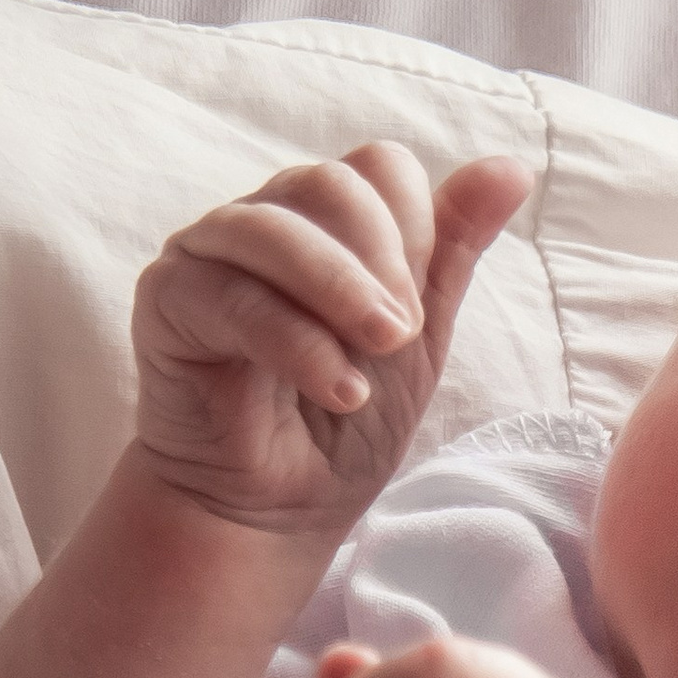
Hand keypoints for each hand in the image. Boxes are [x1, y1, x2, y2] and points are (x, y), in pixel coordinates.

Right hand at [131, 143, 530, 536]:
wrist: (273, 510)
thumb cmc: (341, 420)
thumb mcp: (419, 336)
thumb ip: (453, 251)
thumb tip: (512, 168)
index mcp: (326, 219)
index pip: (379, 167)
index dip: (414, 231)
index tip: (420, 315)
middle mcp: (265, 220)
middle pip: (329, 183)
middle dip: (381, 263)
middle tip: (399, 340)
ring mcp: (207, 250)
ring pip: (275, 228)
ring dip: (339, 294)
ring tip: (374, 362)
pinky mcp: (165, 296)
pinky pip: (232, 295)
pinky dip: (295, 343)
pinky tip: (335, 390)